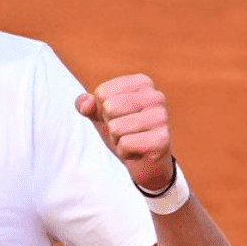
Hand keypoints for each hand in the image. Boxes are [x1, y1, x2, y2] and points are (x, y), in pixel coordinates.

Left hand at [75, 74, 174, 190]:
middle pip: (109, 108)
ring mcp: (161, 117)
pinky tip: (137, 151)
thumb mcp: (101, 114)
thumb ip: (87, 104)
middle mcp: (156, 96)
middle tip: (125, 131)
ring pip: (115, 128)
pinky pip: (125, 145)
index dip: (101, 110)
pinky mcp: (162, 140)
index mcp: (142, 83)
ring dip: (117, 140)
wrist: (146, 162)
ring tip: (132, 140)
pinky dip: (124, 153)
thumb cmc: (124, 131)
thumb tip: (84, 106)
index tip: (118, 117)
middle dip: (110, 125)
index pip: (102, 93)